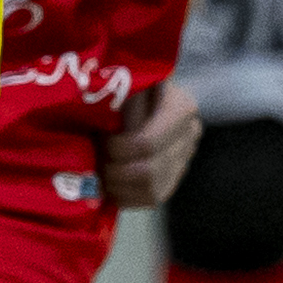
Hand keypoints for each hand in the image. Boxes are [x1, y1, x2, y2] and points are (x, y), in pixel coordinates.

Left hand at [99, 77, 203, 206]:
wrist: (141, 95)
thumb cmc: (128, 85)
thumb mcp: (126, 84)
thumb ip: (121, 101)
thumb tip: (104, 129)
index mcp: (181, 107)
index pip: (147, 143)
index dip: (117, 149)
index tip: (98, 141)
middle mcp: (189, 135)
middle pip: (148, 171)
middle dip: (114, 171)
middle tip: (93, 163)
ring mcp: (185, 158)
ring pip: (151, 189)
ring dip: (118, 186)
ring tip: (98, 174)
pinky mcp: (174, 177)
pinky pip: (151, 199)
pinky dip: (125, 197)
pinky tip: (108, 186)